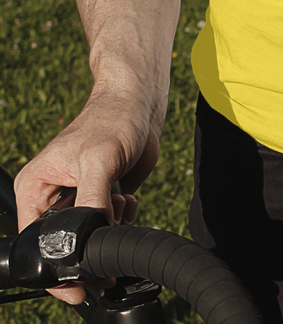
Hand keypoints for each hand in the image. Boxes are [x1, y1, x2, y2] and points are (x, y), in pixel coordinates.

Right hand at [14, 88, 160, 304]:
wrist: (140, 105)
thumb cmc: (113, 119)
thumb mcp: (98, 160)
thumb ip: (92, 201)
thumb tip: (91, 238)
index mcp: (35, 187)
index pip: (35, 241)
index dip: (56, 267)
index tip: (79, 286)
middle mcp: (51, 197)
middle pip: (64, 243)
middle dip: (91, 241)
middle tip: (110, 221)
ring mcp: (77, 199)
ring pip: (91, 237)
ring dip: (111, 226)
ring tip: (119, 198)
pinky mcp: (102, 198)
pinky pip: (110, 225)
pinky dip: (123, 217)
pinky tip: (127, 196)